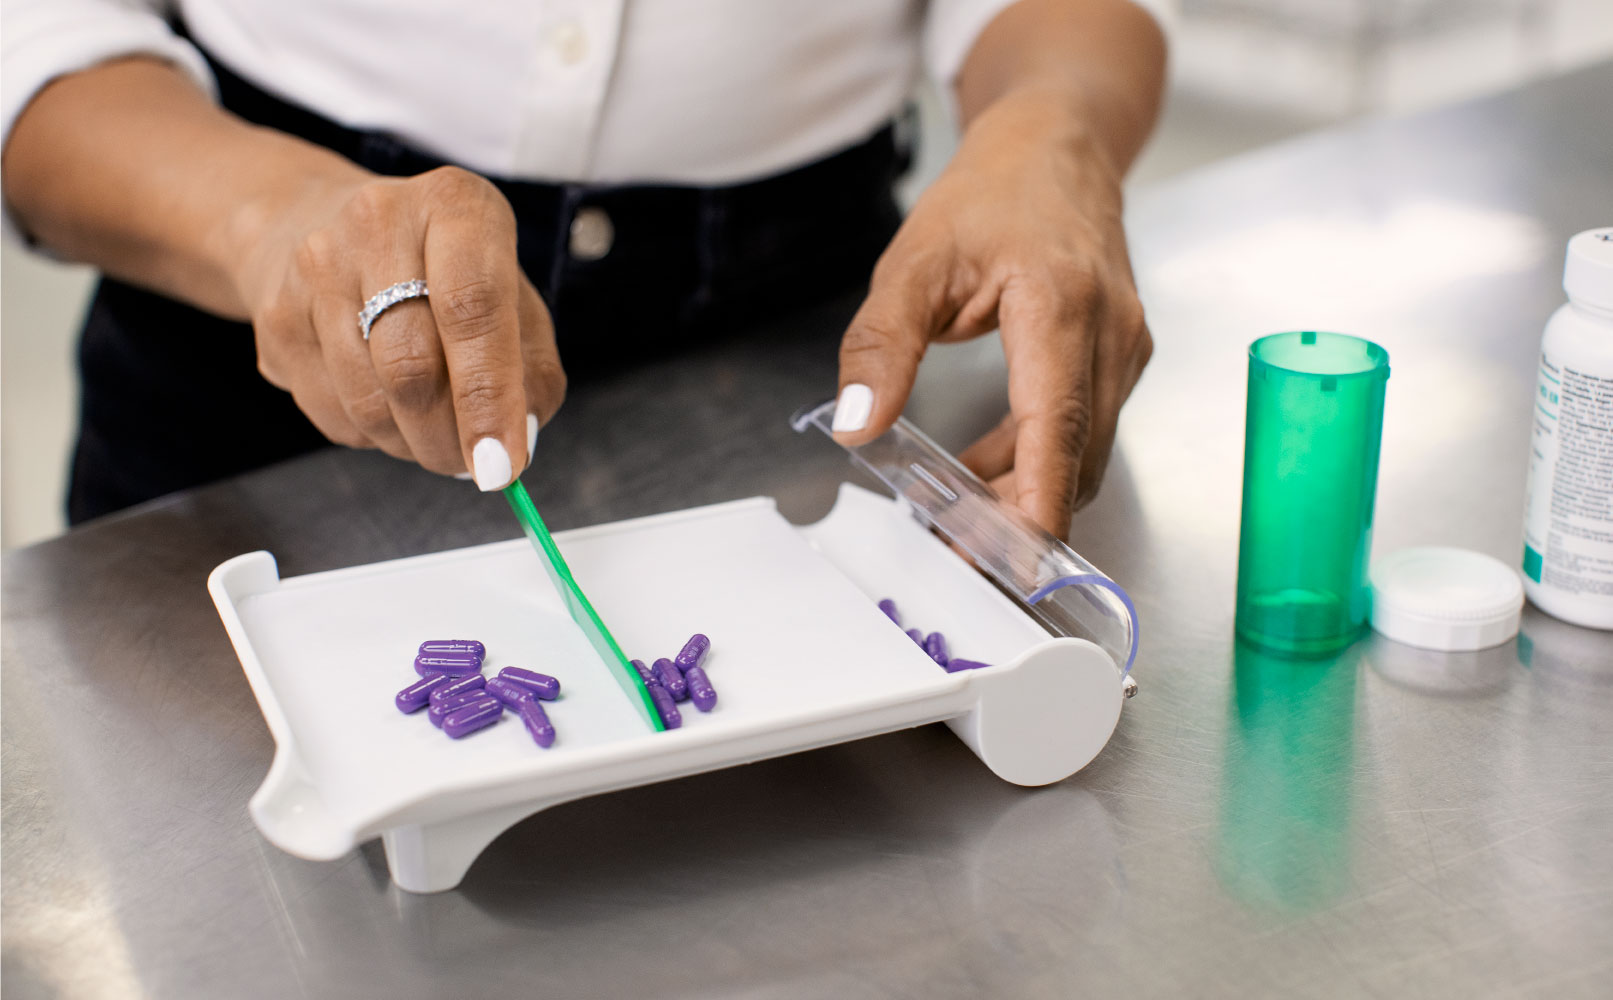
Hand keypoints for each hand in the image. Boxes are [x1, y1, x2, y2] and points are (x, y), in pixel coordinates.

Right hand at [236, 165, 565, 488]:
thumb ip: (531, 366)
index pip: (474, 308)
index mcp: (455, 205)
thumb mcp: (510, 293)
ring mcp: (315, 267)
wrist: (316, 221)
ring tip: (435, 437)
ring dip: (413, 445)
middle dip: (450, 439)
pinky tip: (388, 410)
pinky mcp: (276, 316)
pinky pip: (331, 413)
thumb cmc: (440, 269)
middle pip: (412, 366)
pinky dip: (373, 436)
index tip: (503, 462)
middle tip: (474, 466)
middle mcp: (378, 222)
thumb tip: (520, 440)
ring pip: (369, 401)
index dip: (491, 397)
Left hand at [832, 87, 1151, 537]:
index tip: (1019, 563)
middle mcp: (1109, 334)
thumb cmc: (993, 191)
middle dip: (1021, 518)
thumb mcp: (914, 261)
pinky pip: (1084, 429)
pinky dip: (1037, 459)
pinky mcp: (1122, 356)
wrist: (1059, 144)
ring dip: (1026, 491)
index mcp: (1061, 306)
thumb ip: (881, 345)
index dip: (1038, 505)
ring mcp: (1125, 347)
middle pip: (1074, 457)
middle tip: (958, 554)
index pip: (1056, 428)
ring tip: (958, 517)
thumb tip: (858, 423)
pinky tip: (984, 468)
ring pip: (1082, 451)